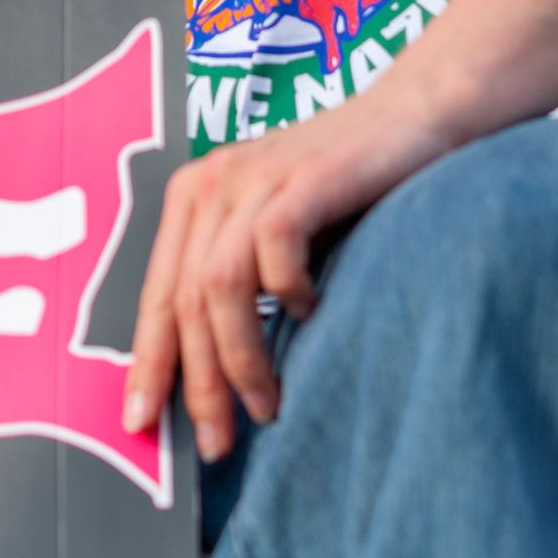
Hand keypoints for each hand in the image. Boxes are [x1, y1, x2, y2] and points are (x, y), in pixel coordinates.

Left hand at [123, 86, 457, 461]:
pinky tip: (311, 312)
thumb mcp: (276, 231)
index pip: (158, 294)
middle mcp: (213, 182)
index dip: (148, 362)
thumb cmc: (349, 188)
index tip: (142, 422)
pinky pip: (274, 249)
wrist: (416, 114)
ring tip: (265, 405)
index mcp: (194, 197)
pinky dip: (288, 293)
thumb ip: (243, 281)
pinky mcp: (305, 176)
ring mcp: (258, 176)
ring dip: (239, 358)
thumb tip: (212, 377)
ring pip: (219, 285)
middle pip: (184, 299)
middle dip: (196, 381)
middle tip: (215, 443)